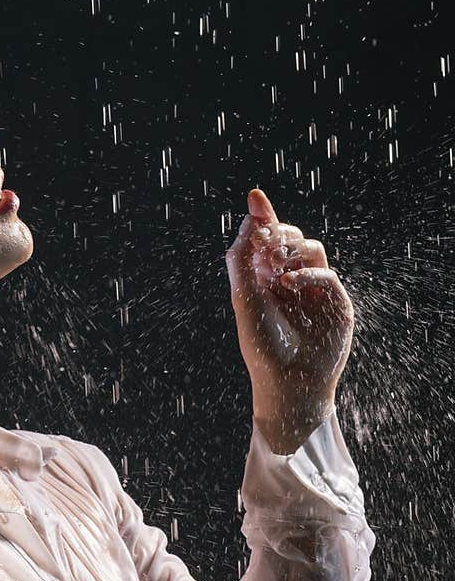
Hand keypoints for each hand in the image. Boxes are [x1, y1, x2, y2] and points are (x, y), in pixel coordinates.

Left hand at [225, 187, 354, 448]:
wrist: (288, 383)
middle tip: (268, 247)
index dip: (264, 216)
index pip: (267, 239)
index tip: (256, 197)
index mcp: (265, 278)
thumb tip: (252, 211)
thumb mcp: (244, 296)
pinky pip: (327, 272)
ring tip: (279, 274)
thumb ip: (244, 254)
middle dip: (280, 234)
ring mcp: (315, 291)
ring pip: (312, 249)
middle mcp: (290, 281)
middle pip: (291, 237)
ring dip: (294, 252)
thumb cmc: (262, 345)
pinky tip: (288, 284)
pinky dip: (307, 274)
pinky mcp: (336, 303)